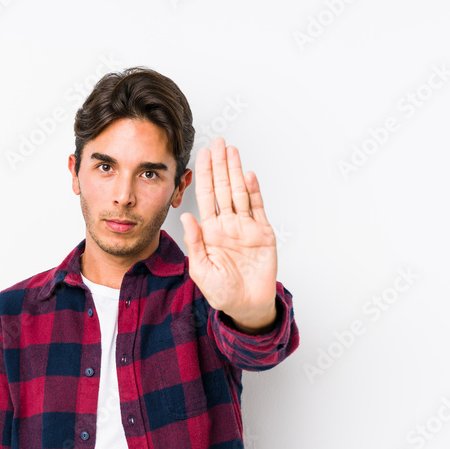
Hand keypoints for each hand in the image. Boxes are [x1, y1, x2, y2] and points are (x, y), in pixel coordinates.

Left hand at [180, 137, 277, 331]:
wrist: (246, 306)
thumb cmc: (222, 292)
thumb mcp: (201, 269)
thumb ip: (195, 243)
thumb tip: (186, 217)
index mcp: (210, 231)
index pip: (205, 196)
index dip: (203, 174)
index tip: (202, 155)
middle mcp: (227, 224)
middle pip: (222, 188)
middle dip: (220, 165)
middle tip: (219, 142)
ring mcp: (246, 227)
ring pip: (239, 193)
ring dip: (235, 171)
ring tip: (232, 151)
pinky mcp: (263, 233)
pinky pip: (258, 208)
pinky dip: (254, 191)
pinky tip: (248, 175)